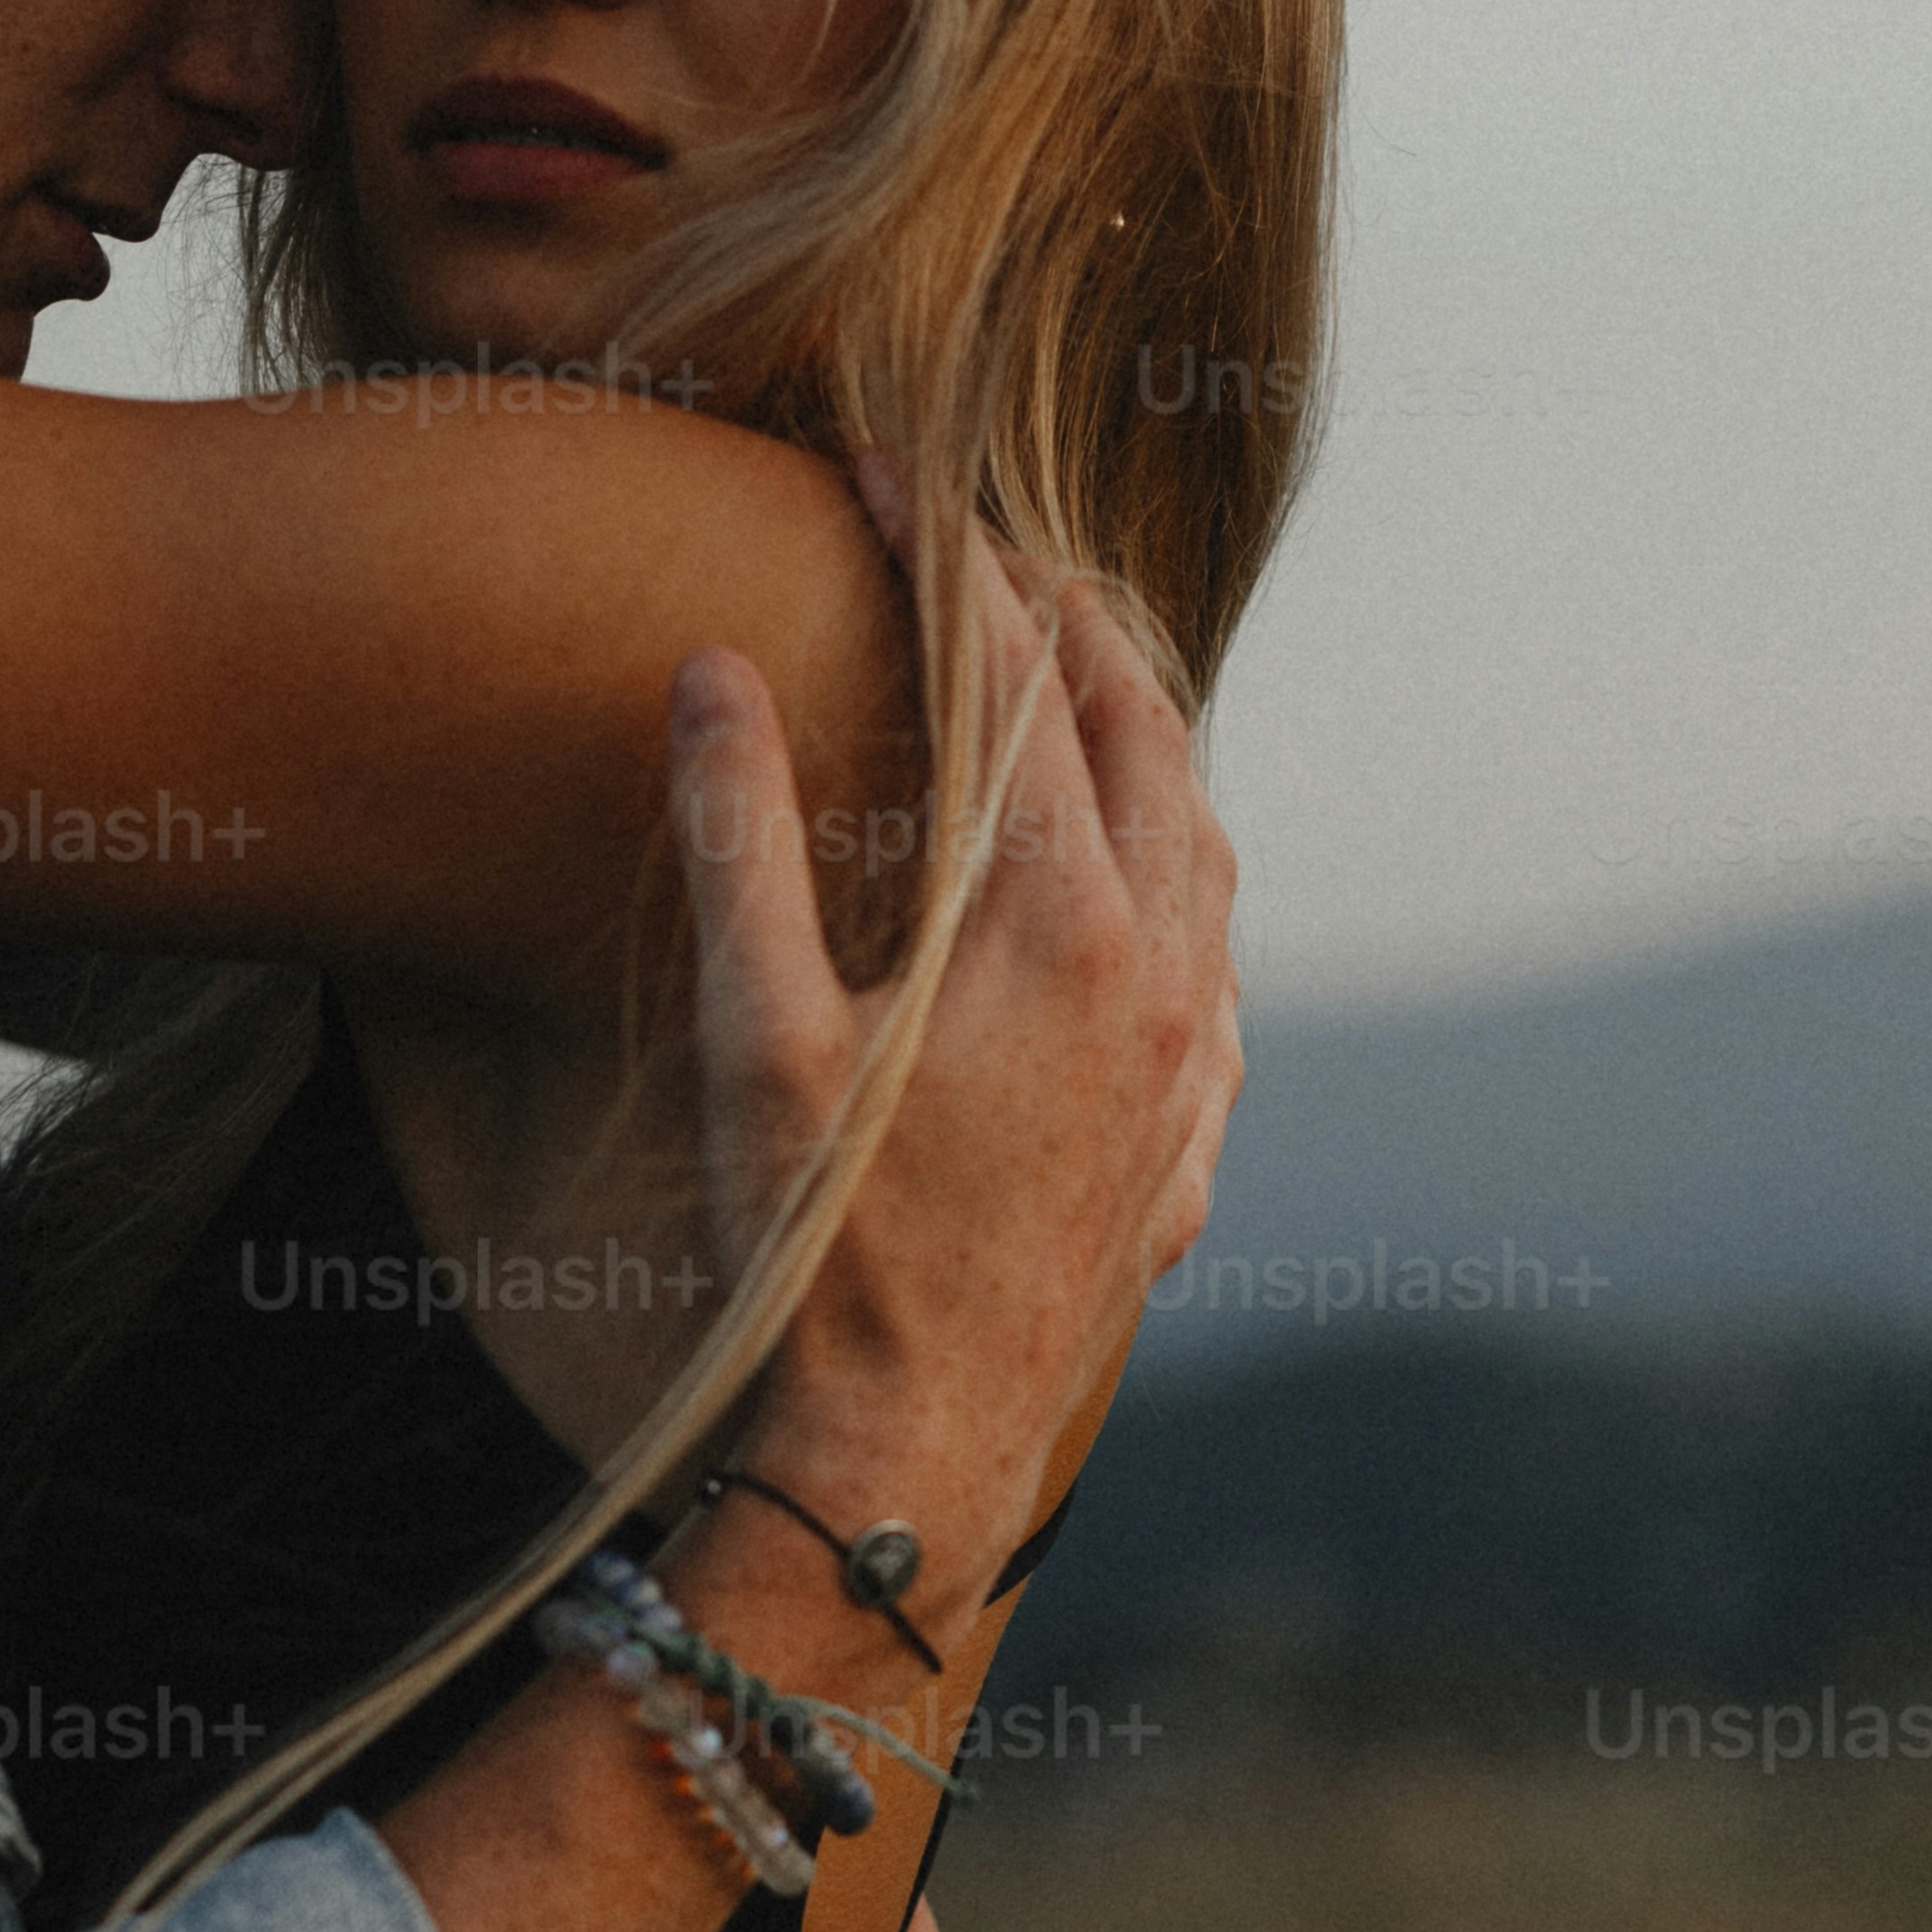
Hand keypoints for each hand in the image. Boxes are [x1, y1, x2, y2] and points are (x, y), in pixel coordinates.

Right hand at [668, 550, 1238, 1603]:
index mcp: (1060, 924)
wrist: (917, 1455)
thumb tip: (713, 669)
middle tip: (995, 552)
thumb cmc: (823, 1257)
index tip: (888, 476)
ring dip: (1142, 747)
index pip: (1015, 677)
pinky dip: (1179, 892)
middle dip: (1068, 623)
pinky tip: (1143, 907)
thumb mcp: (757, 1037)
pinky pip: (1218, 974)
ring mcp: (1193, 1066)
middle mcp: (1163, 975)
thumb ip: (738, 840)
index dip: (949, 555)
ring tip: (1079, 692)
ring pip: (1204, 847)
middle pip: (1142, 735)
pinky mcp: (1191, 1146)